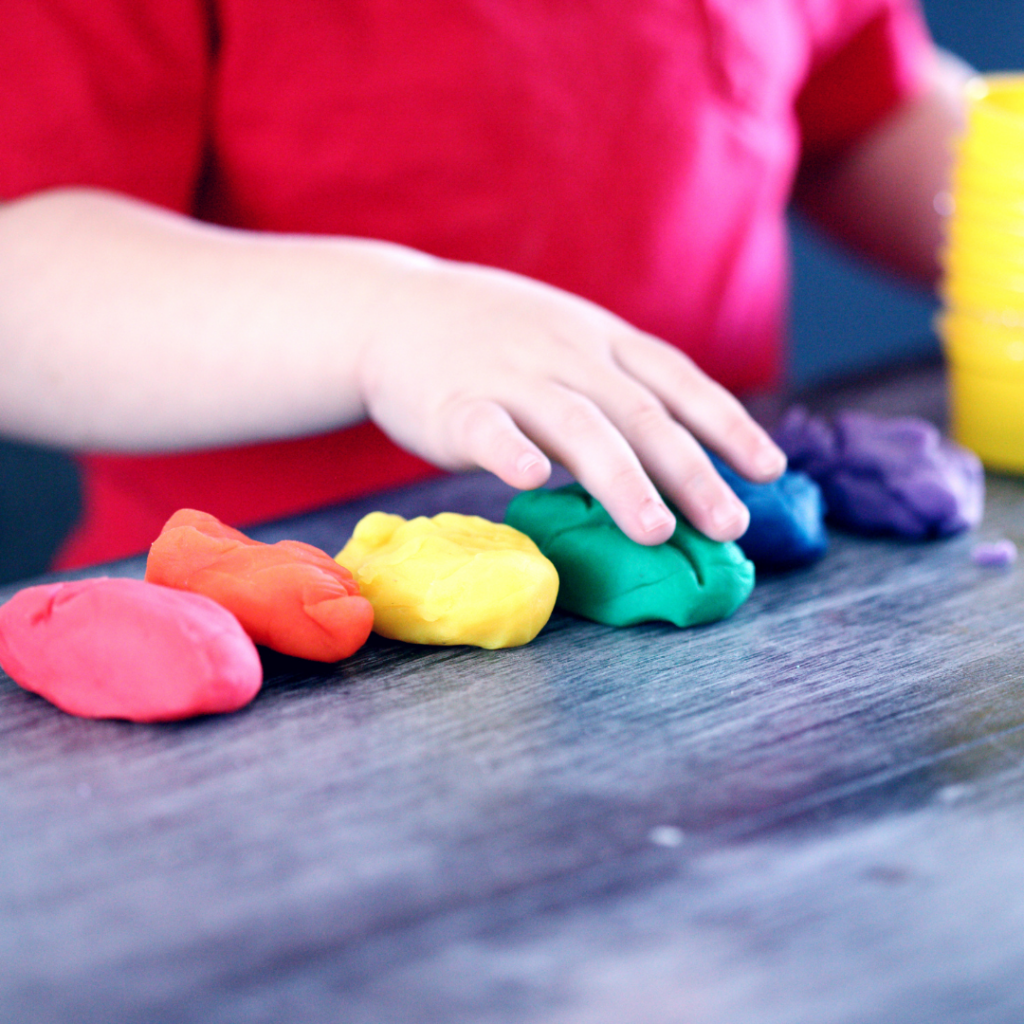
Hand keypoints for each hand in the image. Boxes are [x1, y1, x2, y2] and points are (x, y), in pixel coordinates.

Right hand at [356, 257, 786, 545]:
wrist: (392, 309)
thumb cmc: (492, 337)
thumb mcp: (566, 338)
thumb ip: (615, 384)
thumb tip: (678, 451)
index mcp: (600, 339)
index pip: (677, 380)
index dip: (727, 424)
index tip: (770, 469)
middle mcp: (566, 353)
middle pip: (640, 413)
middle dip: (691, 471)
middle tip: (730, 525)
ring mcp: (510, 374)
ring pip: (577, 425)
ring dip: (621, 479)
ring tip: (656, 531)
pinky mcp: (453, 402)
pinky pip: (486, 427)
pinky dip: (511, 451)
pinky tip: (534, 480)